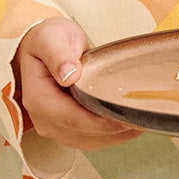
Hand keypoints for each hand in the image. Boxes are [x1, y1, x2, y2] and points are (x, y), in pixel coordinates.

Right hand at [15, 17, 139, 148]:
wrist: (46, 48)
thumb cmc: (48, 41)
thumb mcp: (51, 38)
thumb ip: (58, 55)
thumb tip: (69, 75)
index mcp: (37, 97)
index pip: (70, 118)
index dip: (99, 122)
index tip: (124, 117)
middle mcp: (42, 118)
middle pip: (82, 133)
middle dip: (113, 130)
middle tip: (141, 118)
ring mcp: (54, 127)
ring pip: (89, 141)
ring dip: (116, 135)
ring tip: (140, 121)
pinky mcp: (66, 130)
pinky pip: (91, 139)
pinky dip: (112, 136)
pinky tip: (129, 125)